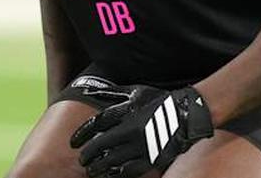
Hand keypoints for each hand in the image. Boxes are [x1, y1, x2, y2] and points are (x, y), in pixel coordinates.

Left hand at [70, 84, 213, 176]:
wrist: (187, 113)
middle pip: (101, 144)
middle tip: (81, 160)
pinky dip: (116, 173)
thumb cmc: (158, 100)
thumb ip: (111, 92)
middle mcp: (132, 128)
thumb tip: (89, 90)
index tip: (73, 142)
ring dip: (98, 167)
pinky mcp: (152, 158)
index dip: (82, 134)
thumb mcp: (135, 91)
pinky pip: (130, 170)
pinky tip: (109, 174)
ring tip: (91, 170)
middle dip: (88, 154)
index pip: (97, 124)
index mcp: (127, 110)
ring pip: (113, 160)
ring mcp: (142, 145)